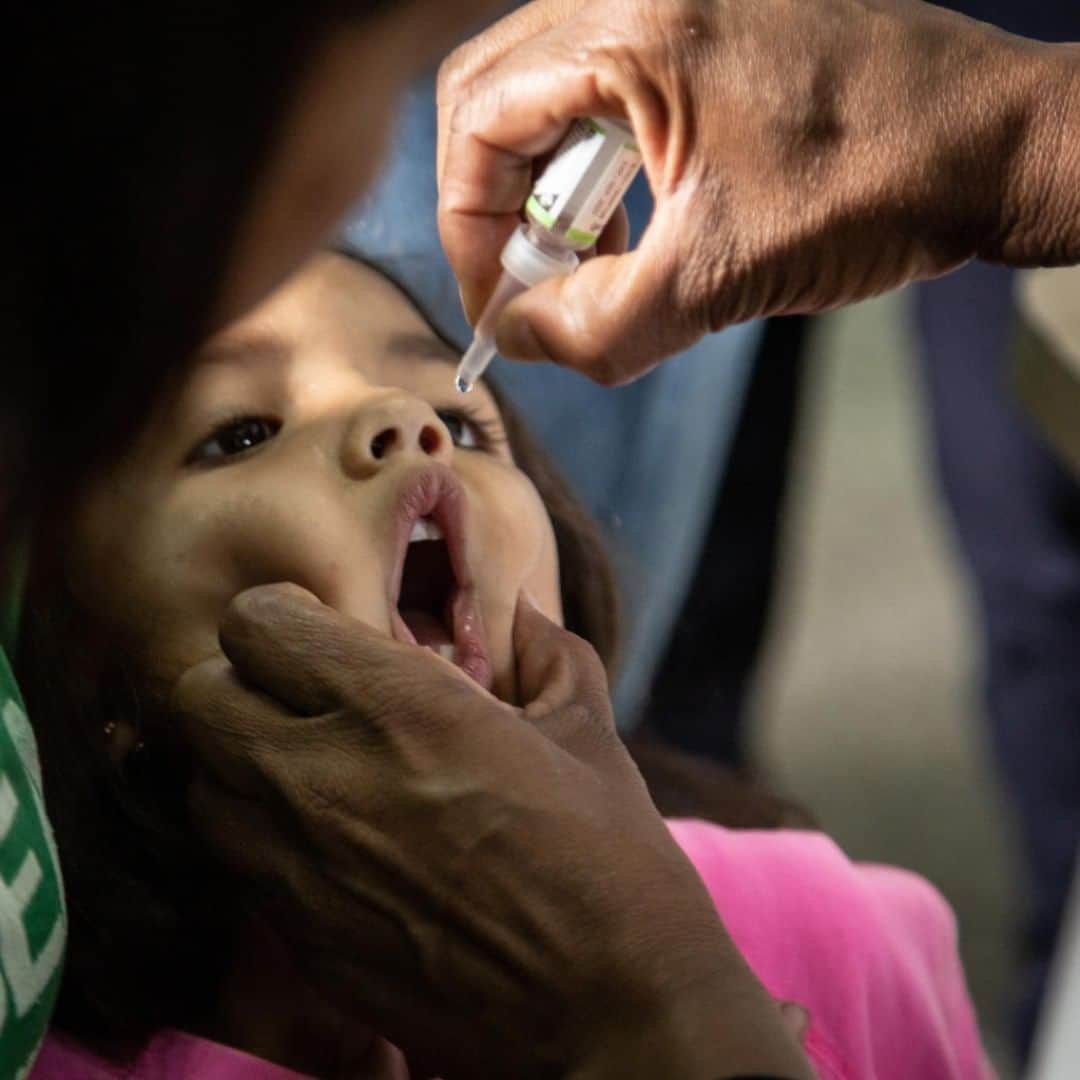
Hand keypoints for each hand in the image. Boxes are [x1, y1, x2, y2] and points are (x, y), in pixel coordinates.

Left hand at [172, 584, 810, 1078]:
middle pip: (198, 696)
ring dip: (239, 763)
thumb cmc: (606, 858)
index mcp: (397, 705)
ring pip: (201, 782)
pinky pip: (235, 864)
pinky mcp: (296, 937)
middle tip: (302, 695)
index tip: (325, 635)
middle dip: (242, 682)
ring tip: (307, 768)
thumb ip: (547, 655)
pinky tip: (328, 840)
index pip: (256, 624)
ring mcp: (296, 866)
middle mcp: (322, 776)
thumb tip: (527, 619)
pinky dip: (260, 836)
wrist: (605, 1009)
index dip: (285, 617)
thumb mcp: (585, 731)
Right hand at [438, 0, 1078, 384]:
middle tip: (531, 286)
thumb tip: (515, 340)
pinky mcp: (704, 24)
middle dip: (499, 206)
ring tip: (597, 263)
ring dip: (551, 190)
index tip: (497, 305)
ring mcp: (674, 0)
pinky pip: (606, 89)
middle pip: (498, 96)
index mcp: (633, 30)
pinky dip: (599, 165)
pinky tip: (640, 223)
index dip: (470, 228)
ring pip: (548, 93)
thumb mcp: (717, 279)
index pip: (480, 122)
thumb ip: (595, 328)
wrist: (994, 146)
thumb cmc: (878, 186)